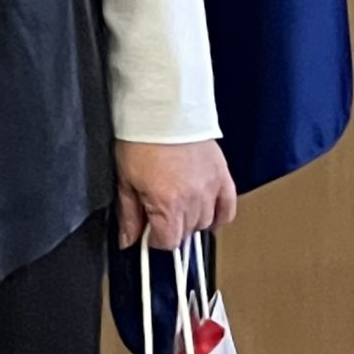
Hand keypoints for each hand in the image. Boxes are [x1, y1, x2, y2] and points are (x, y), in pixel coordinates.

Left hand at [115, 138, 237, 250]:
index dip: (155, 240)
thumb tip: (128, 239)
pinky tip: (209, 215)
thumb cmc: (141, 140)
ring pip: (206, 222)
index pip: (168, 242)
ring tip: (179, 207)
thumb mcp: (125, 180)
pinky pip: (228, 208)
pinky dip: (220, 215)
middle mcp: (193, 200)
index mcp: (167, 203)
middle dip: (171, 229)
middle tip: (159, 214)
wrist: (162, 110)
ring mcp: (211, 189)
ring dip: (192, 220)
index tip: (149, 233)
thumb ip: (129, 215)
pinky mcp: (222, 176)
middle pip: (186, 233)